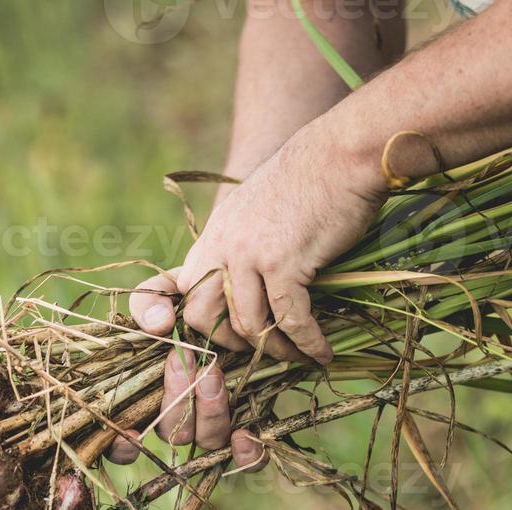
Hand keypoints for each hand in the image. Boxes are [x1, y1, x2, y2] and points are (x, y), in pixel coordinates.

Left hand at [106, 120, 384, 467]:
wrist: (343, 150)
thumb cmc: (313, 183)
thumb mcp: (259, 212)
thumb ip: (243, 247)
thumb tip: (252, 295)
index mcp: (214, 236)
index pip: (172, 286)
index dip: (168, 316)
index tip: (187, 334)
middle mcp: (221, 246)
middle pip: (201, 317)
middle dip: (230, 344)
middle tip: (261, 350)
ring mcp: (247, 255)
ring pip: (248, 326)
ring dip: (276, 350)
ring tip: (300, 357)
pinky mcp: (281, 263)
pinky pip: (289, 320)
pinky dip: (307, 343)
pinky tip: (321, 352)